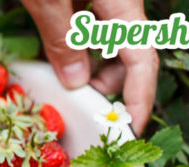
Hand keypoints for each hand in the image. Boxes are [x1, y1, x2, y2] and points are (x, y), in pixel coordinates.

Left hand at [21, 0, 158, 134]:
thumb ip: (62, 37)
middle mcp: (120, 2)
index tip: (129, 132)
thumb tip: (76, 81)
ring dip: (89, 67)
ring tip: (59, 79)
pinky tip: (53, 56)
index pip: (142, 60)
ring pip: (109, 45)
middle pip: (127, 56)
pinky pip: (91, 30)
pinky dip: (77, 49)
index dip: (139, 100)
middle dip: (105, 84)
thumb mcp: (46, 1)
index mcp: (121, 3)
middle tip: (75, 100)